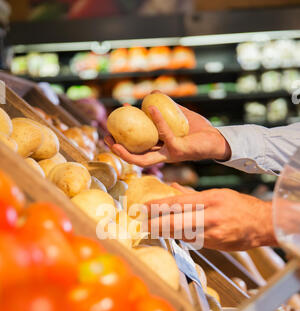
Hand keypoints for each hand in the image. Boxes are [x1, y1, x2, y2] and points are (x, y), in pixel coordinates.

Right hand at [104, 101, 230, 167]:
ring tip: (115, 138)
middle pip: (136, 158)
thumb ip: (166, 106)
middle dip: (119, 151)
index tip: (113, 126)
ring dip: (128, 150)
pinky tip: (150, 108)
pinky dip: (157, 121)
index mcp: (160, 149)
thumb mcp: (179, 116)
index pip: (137, 148)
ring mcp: (170, 155)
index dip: (123, 140)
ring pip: (144, 158)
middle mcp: (162, 155)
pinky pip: (165, 135)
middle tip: (107, 138)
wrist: (217, 139)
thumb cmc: (199, 130)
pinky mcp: (179, 150)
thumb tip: (151, 93)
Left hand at [144, 185, 277, 250]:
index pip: (178, 204)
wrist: (262, 226)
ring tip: (151, 227)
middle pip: (174, 224)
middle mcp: (210, 219)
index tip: (144, 207)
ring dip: (164, 232)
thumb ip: (194, 194)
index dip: (158, 207)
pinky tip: (172, 233)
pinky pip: (190, 241)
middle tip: (141, 223)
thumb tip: (173, 189)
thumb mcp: (218, 194)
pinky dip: (179, 236)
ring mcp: (211, 236)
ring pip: (179, 235)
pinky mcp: (212, 246)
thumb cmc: (241, 206)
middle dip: (154, 224)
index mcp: (211, 201)